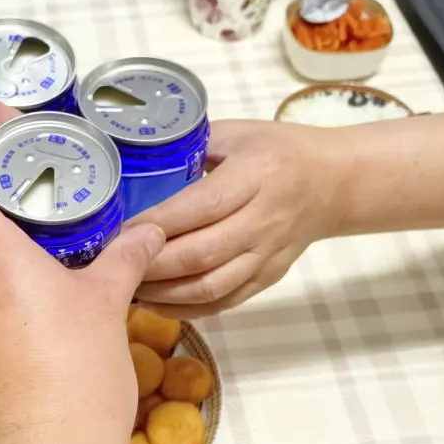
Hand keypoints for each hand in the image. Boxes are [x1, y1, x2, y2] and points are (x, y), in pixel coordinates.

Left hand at [132, 120, 343, 317]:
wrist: (333, 184)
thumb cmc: (278, 151)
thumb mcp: (237, 134)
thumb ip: (192, 148)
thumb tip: (137, 167)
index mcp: (256, 176)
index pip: (200, 207)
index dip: (156, 224)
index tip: (117, 232)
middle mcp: (263, 221)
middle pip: (200, 254)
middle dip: (150, 265)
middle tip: (109, 265)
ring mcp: (266, 256)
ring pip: (209, 286)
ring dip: (163, 293)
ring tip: (126, 288)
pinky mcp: (266, 280)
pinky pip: (222, 303)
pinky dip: (185, 309)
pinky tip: (155, 303)